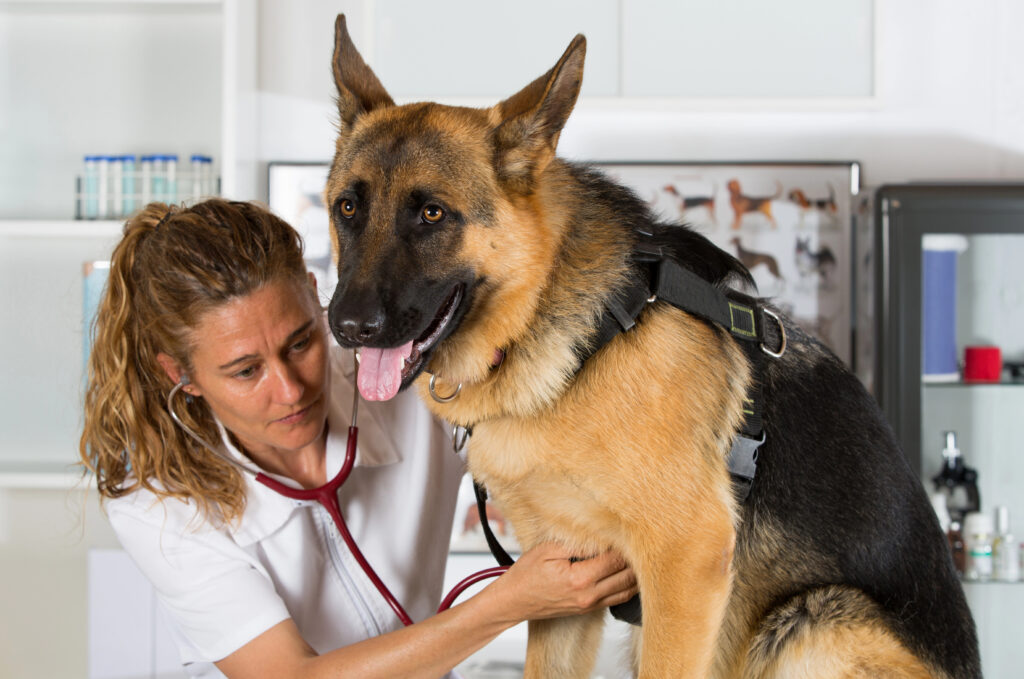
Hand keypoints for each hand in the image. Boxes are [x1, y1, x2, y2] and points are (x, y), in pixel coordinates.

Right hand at [486, 542, 637, 623]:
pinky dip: (628, 586)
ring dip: (636, 573)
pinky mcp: (589, 609)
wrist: (514, 601)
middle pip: (626, 576)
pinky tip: (629, 572)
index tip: (630, 531)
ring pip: (627, 590)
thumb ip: (577, 544)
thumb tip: (601, 536)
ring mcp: (590, 605)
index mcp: (580, 578)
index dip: (625, 544)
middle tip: (639, 541)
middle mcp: (589, 595)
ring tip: (638, 555)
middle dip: (636, 558)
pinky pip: (618, 599)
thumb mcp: (547, 550)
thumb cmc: (527, 574)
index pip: (615, 559)